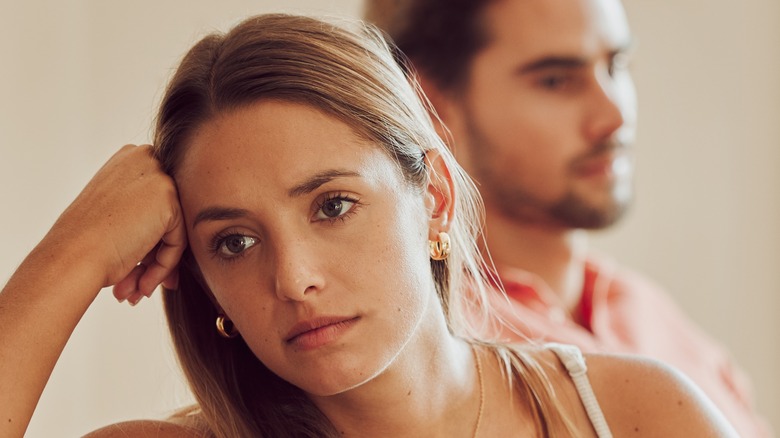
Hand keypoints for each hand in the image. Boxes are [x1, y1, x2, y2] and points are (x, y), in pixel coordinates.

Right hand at [48, 144, 185, 303]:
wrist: (73, 257)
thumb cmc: (82, 244)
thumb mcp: (114, 217)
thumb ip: (142, 216)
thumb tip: (163, 236)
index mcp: (128, 159)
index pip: (154, 204)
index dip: (148, 241)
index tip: (137, 269)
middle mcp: (144, 160)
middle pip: (166, 216)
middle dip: (153, 258)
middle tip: (138, 286)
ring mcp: (157, 177)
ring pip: (173, 231)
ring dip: (155, 268)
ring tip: (134, 292)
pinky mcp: (168, 198)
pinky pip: (178, 241)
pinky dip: (163, 267)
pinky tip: (142, 285)